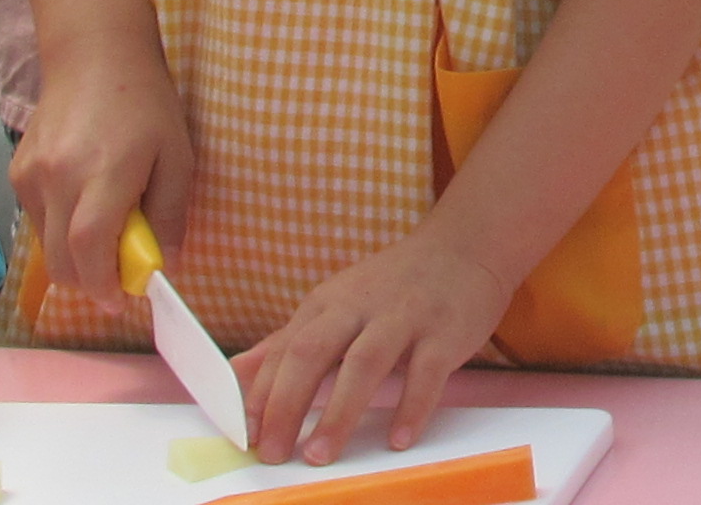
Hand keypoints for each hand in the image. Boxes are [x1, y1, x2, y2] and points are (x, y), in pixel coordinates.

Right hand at [9, 31, 192, 309]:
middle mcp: (59, 180)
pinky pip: (38, 221)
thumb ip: (171, 212)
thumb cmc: (147, 103)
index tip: (121, 299)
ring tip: (106, 230)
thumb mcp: (178, 155)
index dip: (103, 285)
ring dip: (75, 256)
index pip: (90, 250)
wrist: (95, 55)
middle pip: (62, 261)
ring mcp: (32, 177)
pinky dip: (60, 229)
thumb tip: (167, 263)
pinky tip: (84, 203)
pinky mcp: (18, 172)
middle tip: (118, 276)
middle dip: (90, 282)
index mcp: (104, 174)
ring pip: (46, 246)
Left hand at [235, 230, 509, 465]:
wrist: (466, 245)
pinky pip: (427, 373)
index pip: (284, 350)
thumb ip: (287, 341)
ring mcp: (406, 316)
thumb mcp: (335, 303)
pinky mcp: (446, 331)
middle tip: (272, 453)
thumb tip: (234, 376)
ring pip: (365, 362)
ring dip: (339, 411)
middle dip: (287, 404)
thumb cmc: (395, 284)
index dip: (261, 395)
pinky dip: (412, 407)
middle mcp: (361, 306)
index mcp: (328, 302)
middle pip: (313, 351)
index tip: (247, 438)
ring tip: (320, 454)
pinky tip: (399, 439)